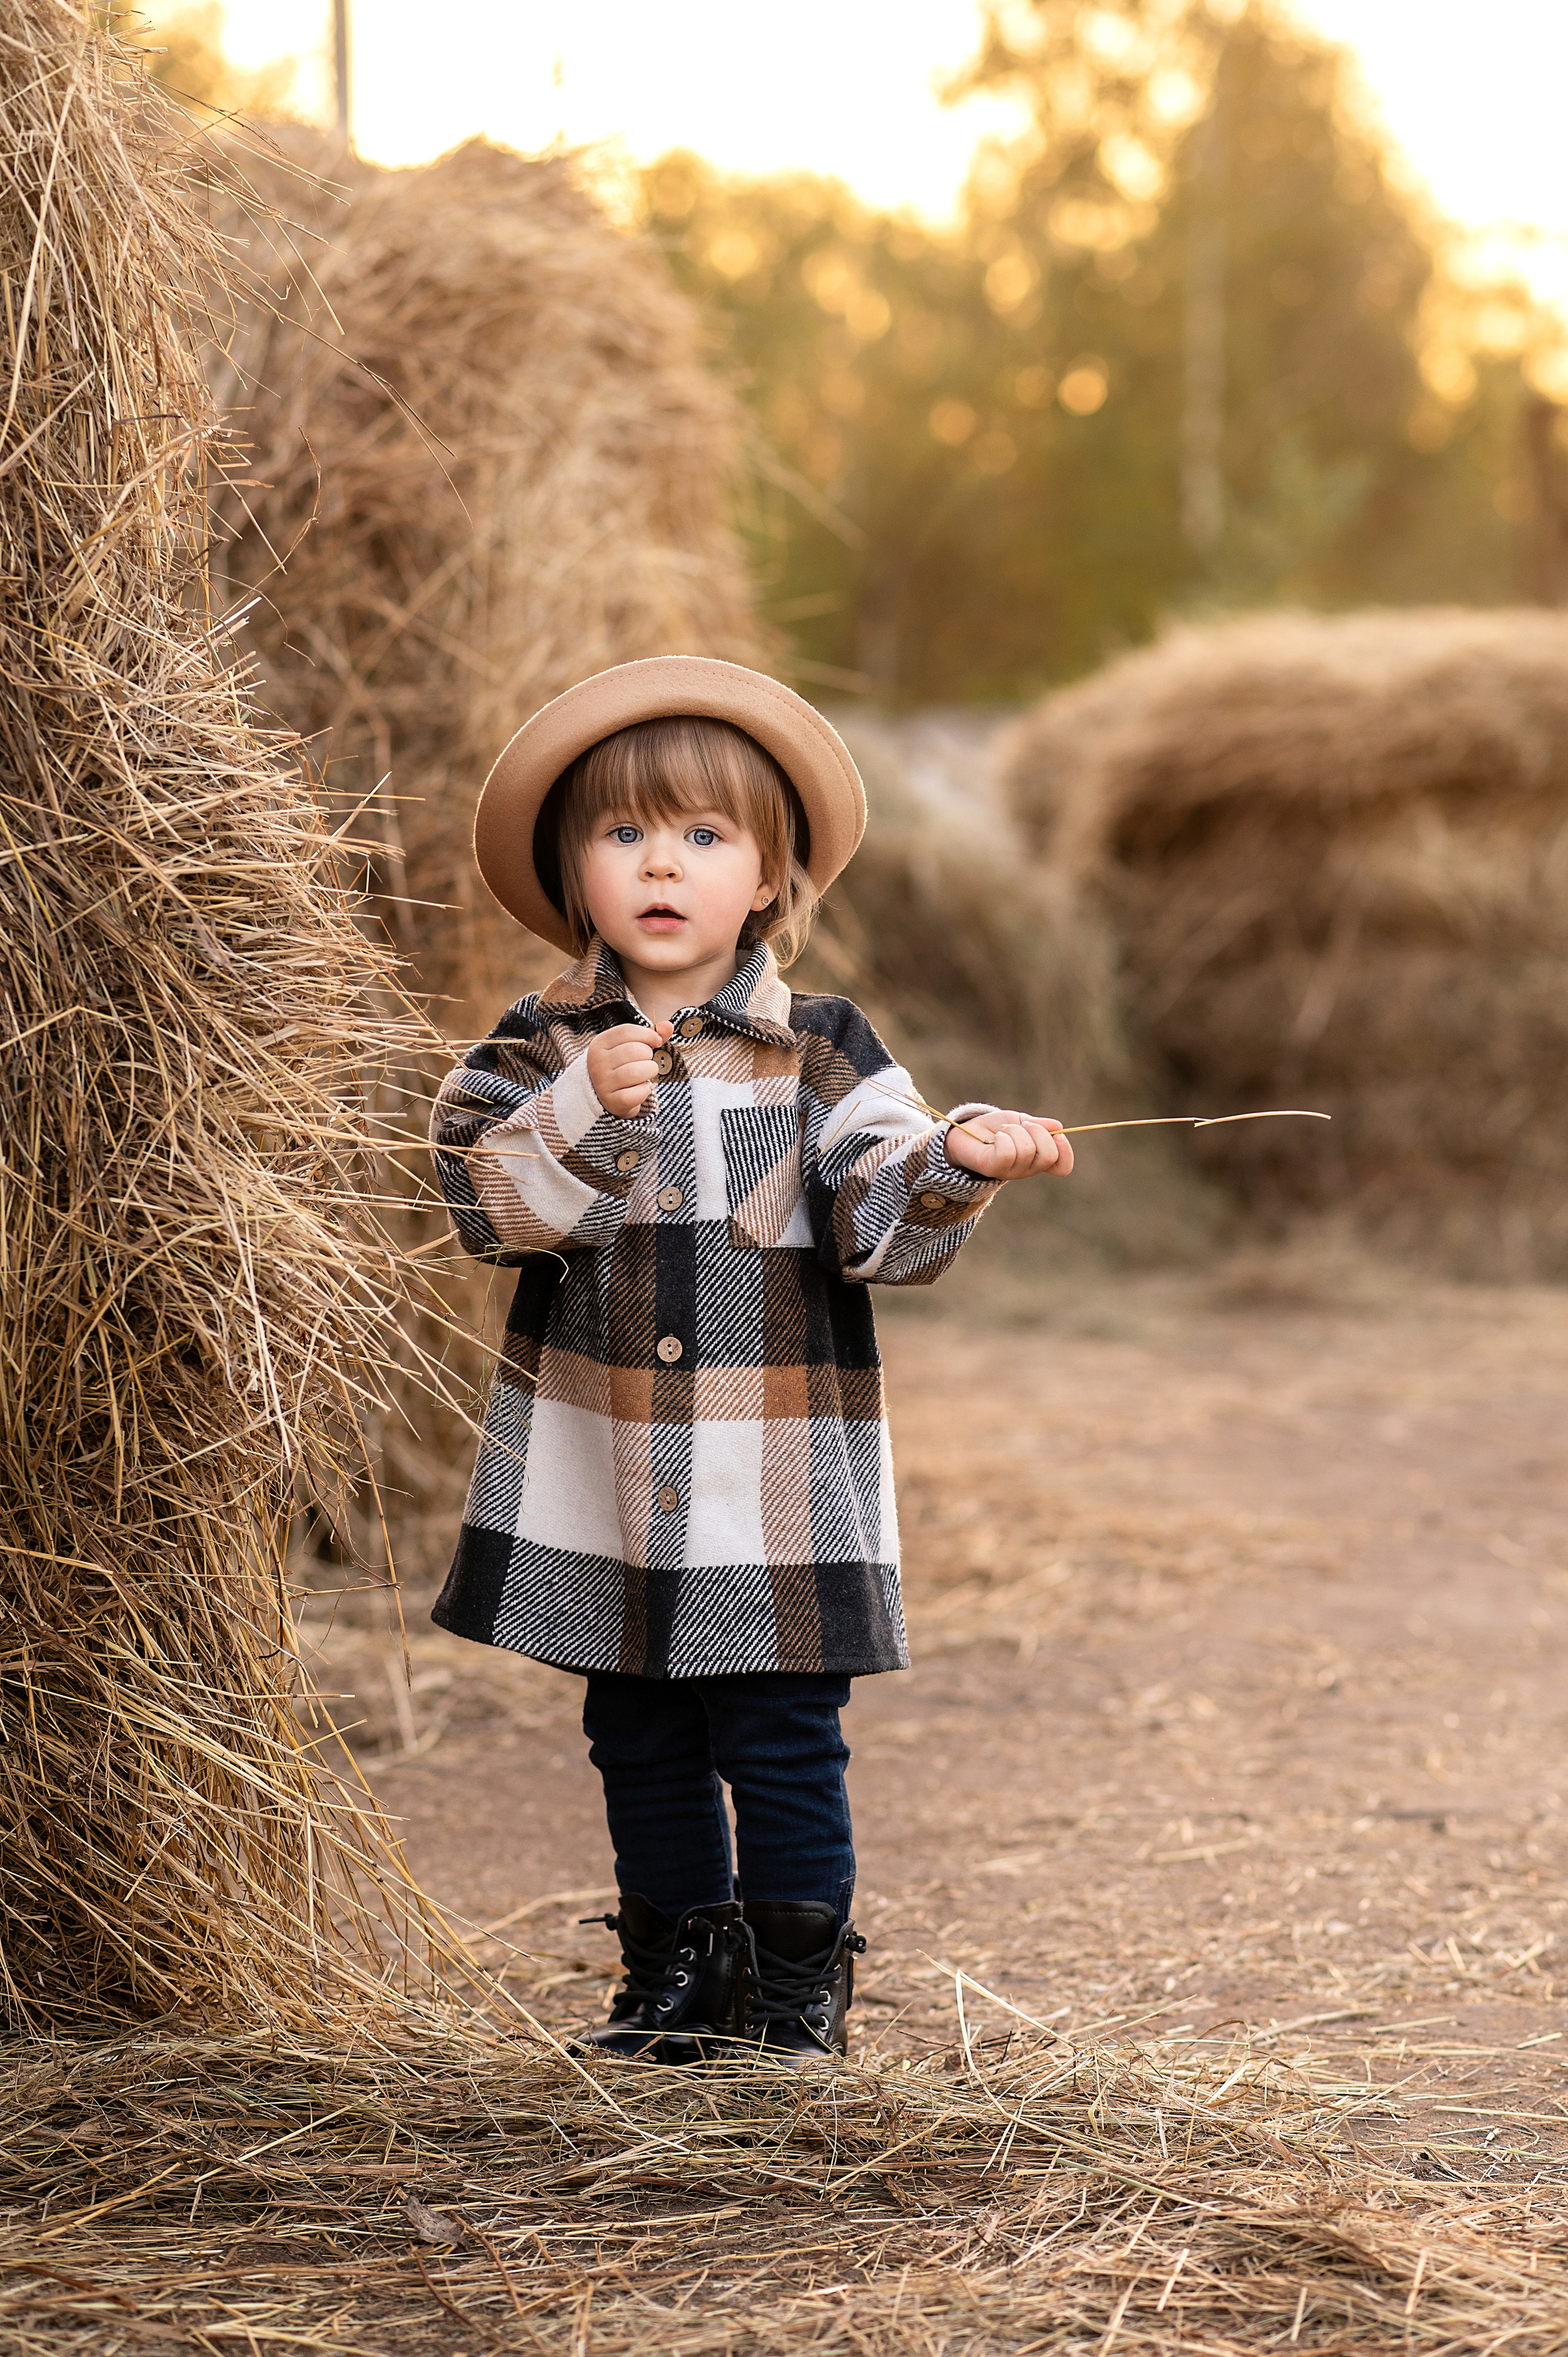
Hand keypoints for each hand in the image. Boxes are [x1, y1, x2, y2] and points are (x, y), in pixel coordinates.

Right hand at [586, 1019, 672, 1117]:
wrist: (605, 1096)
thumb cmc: (622, 1066)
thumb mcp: (631, 1046)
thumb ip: (650, 1035)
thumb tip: (669, 1025)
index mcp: (600, 1043)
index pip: (627, 1031)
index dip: (648, 1035)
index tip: (657, 1041)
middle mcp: (597, 1062)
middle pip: (635, 1051)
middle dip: (649, 1056)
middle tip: (645, 1062)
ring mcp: (603, 1083)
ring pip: (637, 1072)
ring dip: (649, 1072)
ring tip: (645, 1075)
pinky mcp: (612, 1101)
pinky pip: (638, 1092)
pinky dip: (645, 1090)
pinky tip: (641, 1088)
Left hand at [943, 1109, 1073, 1180]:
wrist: (965, 1132)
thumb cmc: (994, 1128)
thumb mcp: (1020, 1121)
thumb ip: (1039, 1125)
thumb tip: (1058, 1127)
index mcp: (1037, 1159)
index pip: (1062, 1167)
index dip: (1065, 1151)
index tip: (1057, 1135)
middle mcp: (1027, 1169)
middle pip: (1048, 1155)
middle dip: (1037, 1132)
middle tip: (1022, 1126)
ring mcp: (1010, 1172)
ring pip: (1027, 1149)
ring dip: (1014, 1131)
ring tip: (1003, 1131)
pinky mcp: (993, 1168)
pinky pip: (1008, 1152)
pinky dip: (1003, 1137)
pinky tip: (996, 1138)